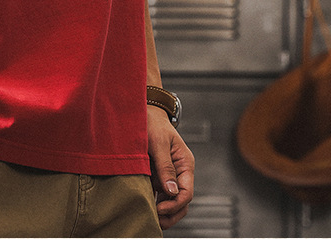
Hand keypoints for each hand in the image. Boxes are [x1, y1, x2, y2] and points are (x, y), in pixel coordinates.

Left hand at [147, 106, 194, 229]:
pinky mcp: (158, 174)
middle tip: (155, 219)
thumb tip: (172, 191)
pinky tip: (145, 205)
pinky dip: (155, 201)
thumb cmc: (152, 123)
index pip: (186, 192)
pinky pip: (160, 193)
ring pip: (172, 200)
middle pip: (182, 201)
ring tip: (150, 216)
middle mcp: (180, 171)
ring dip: (164, 210)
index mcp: (185, 163)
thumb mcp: (158, 143)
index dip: (174, 204)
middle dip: (171, 213)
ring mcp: (170, 174)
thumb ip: (165, 166)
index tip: (159, 208)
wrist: (143, 112)